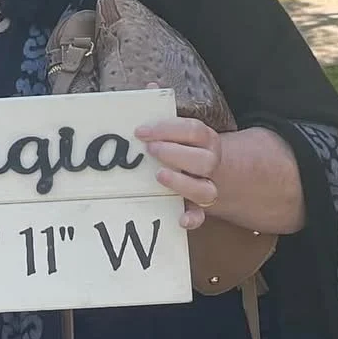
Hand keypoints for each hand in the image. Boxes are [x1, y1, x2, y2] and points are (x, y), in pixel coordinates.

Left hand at [134, 115, 222, 230]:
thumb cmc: (180, 145)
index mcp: (205, 139)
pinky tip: (181, 219)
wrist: (204, 169)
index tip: (140, 132)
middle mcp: (209, 162)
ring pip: (205, 190)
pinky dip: (192, 218)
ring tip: (159, 175)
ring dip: (182, 183)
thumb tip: (127, 119)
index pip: (193, 131)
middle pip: (204, 160)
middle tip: (150, 149)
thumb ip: (159, 127)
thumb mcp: (175, 131)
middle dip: (175, 154)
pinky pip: (200, 215)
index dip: (167, 130)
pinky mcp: (198, 207)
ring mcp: (206, 186)